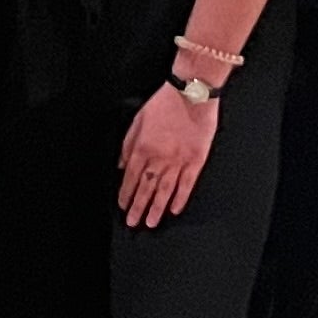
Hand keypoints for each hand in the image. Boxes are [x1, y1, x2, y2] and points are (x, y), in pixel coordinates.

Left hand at [116, 82, 216, 228]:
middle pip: (146, 189)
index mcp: (142, 149)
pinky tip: (174, 209)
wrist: (191, 94)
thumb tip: (121, 166)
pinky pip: (187, 184)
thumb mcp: (136, 121)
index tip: (123, 206)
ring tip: (151, 222)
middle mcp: (159, 159)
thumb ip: (127, 146)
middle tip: (133, 222)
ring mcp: (178, 161)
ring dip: (156, 208)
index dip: (126, 194)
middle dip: (138, 207)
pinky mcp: (196, 161)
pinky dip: (180, 198)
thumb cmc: (164, 104)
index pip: (130, 178)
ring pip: (165, 191)